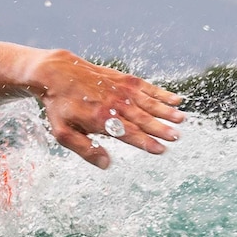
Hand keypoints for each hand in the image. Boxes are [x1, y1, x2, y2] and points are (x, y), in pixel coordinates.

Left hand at [28, 50, 183, 167]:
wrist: (56, 72)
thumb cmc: (60, 106)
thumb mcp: (63, 133)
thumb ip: (85, 149)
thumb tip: (106, 164)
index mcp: (100, 119)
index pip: (128, 134)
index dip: (146, 142)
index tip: (161, 150)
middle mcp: (114, 104)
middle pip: (142, 118)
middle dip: (160, 128)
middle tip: (176, 136)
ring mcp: (120, 90)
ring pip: (148, 102)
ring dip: (165, 111)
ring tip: (181, 119)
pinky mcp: (123, 79)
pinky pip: (146, 87)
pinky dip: (161, 93)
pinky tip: (176, 100)